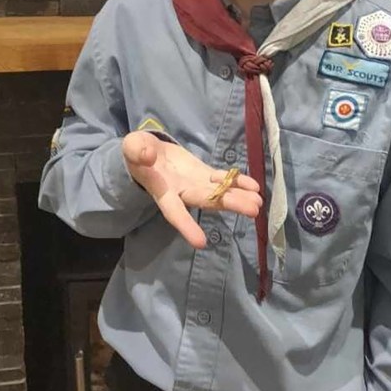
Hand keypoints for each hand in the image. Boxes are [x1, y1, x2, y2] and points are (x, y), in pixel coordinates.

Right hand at [122, 131, 261, 248]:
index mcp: (162, 190)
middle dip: (229, 204)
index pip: (174, 211)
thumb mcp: (131, 147)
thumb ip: (137, 151)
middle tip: (253, 210)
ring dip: (239, 197)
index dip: (186, 225)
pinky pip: (222, 180)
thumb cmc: (136, 153)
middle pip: (206, 201)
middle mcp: (182, 191)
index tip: (201, 243)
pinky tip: (255, 186)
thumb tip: (147, 156)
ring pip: (218, 193)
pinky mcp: (203, 174)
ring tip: (259, 202)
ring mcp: (195, 183)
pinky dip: (237, 182)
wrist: (145, 151)